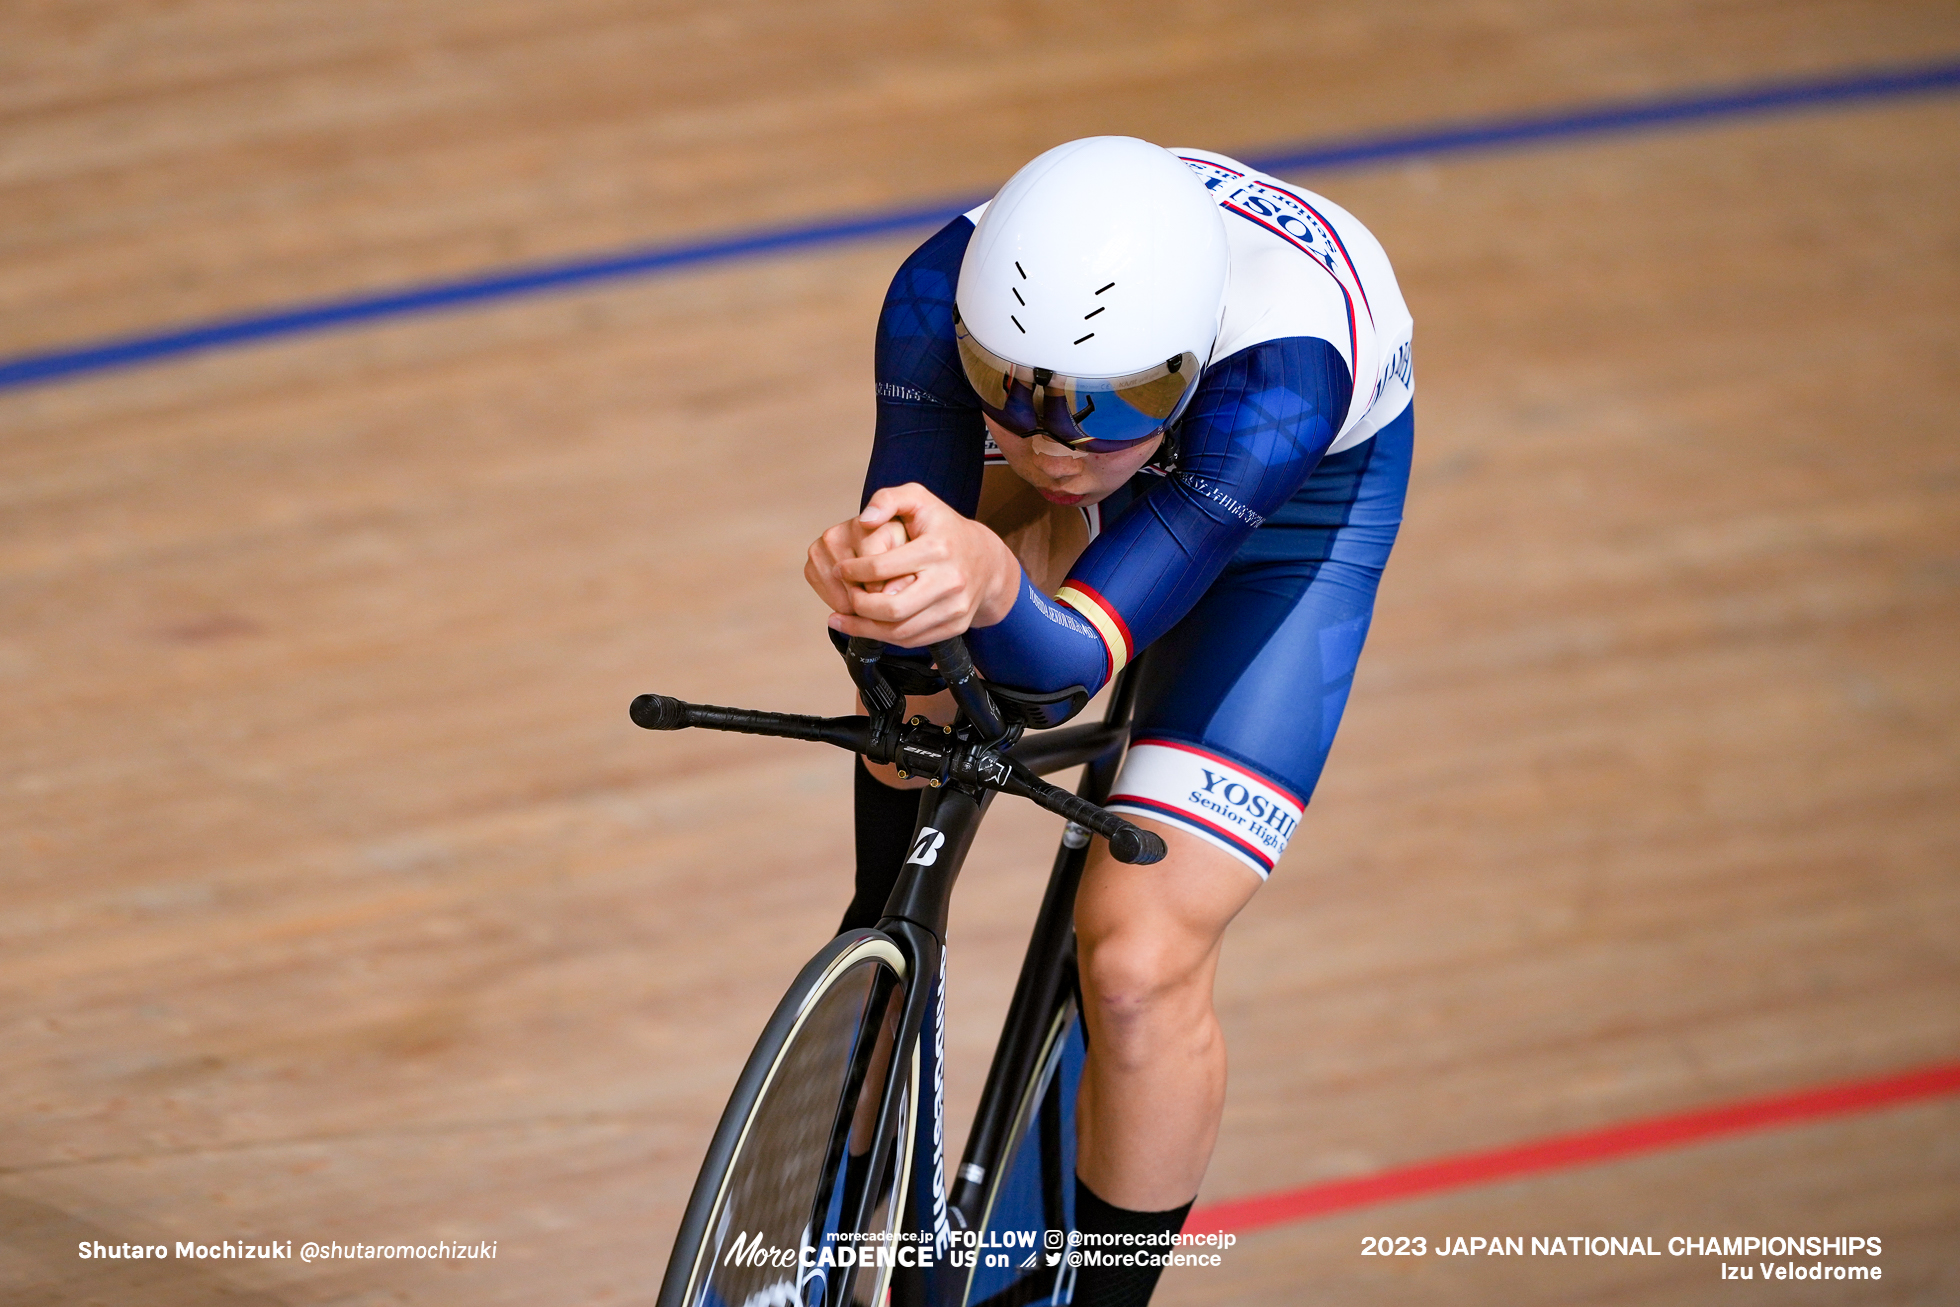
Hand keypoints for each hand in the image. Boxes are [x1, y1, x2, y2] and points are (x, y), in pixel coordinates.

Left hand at [804, 483, 1022, 645]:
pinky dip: (885, 637)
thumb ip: (888, 499)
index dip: (854, 571)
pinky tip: (867, 627)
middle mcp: (949, 581)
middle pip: (892, 608)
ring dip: (865, 629)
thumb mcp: (920, 499)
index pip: (883, 567)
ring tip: (842, 620)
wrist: (987, 560)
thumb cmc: (945, 528)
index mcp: (937, 548)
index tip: (841, 570)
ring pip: (901, 631)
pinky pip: (913, 640)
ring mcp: (955, 608)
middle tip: (844, 597)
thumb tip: (864, 520)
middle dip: (859, 606)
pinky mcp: (956, 626)